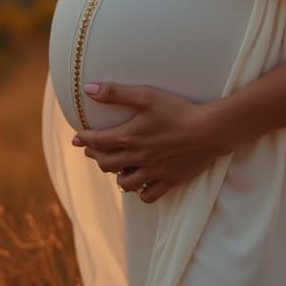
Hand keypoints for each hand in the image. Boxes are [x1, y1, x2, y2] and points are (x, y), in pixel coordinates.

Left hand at [71, 82, 229, 202]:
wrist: (209, 130)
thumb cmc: (178, 110)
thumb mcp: (146, 95)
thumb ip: (116, 93)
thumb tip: (88, 89)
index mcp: (129, 137)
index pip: (97, 141)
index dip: (84, 139)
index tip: (76, 137)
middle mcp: (137, 158)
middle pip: (107, 164)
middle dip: (96, 156)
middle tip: (92, 150)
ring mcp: (153, 173)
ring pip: (125, 184)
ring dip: (117, 175)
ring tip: (117, 167)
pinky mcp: (169, 181)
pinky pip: (148, 196)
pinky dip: (140, 193)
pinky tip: (140, 185)